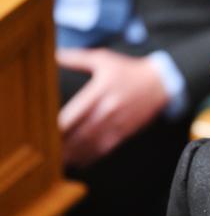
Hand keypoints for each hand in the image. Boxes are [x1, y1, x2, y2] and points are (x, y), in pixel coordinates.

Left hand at [58, 48, 169, 167]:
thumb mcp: (104, 59)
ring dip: (74, 153)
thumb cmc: (129, 70)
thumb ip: (77, 59)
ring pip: (92, 143)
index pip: (74, 113)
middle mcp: (109, 108)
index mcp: (100, 90)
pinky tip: (80, 161)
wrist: (160, 82)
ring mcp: (118, 122)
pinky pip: (106, 147)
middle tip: (46, 153)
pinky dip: (91, 156)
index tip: (43, 133)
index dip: (58, 126)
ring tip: (58, 161)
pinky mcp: (126, 131)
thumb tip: (54, 54)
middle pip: (80, 132)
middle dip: (62, 144)